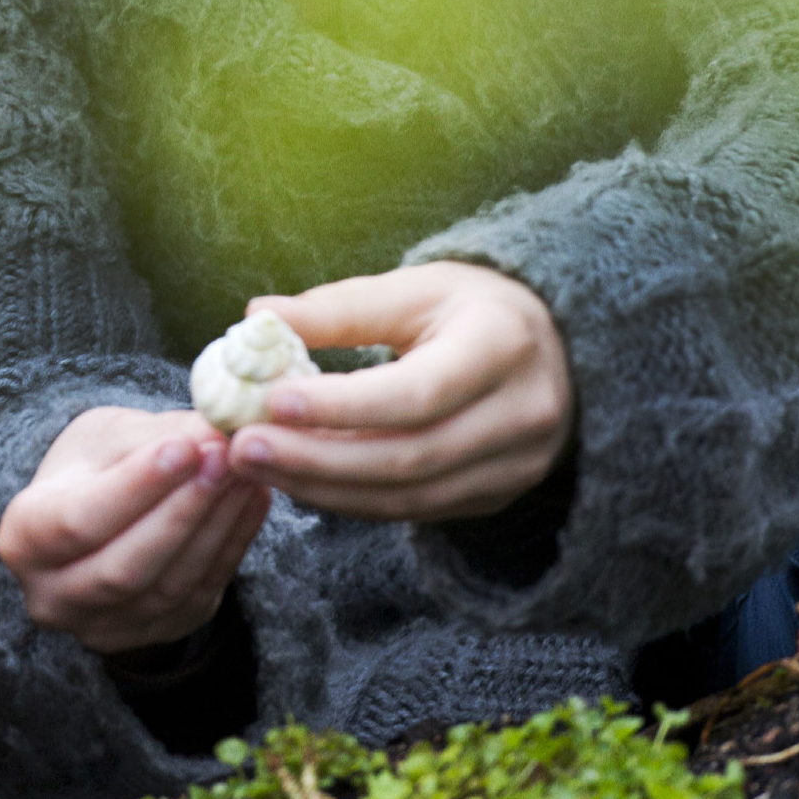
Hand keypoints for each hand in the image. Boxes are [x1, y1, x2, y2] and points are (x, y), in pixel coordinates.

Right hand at [0, 407, 270, 652]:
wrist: (100, 517)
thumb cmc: (92, 468)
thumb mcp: (107, 437)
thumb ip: (153, 435)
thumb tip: (214, 429)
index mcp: (23, 539)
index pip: (77, 521)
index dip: (135, 487)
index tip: (184, 447)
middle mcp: (53, 596)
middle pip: (124, 565)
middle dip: (183, 509)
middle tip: (226, 457)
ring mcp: (105, 627)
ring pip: (169, 585)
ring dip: (216, 526)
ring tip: (247, 472)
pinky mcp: (156, 633)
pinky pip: (201, 594)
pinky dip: (232, 545)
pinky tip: (254, 500)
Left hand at [226, 262, 571, 520]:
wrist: (554, 349)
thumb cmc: (472, 307)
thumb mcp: (415, 288)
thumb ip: (340, 307)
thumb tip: (258, 316)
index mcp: (502, 346)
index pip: (417, 392)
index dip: (342, 406)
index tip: (272, 401)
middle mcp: (521, 416)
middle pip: (409, 455)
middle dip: (317, 457)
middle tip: (243, 444)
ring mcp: (516, 467)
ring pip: (408, 496)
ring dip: (324, 486)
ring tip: (256, 463)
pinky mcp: (496, 496)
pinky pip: (415, 510)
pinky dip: (351, 499)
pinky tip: (299, 479)